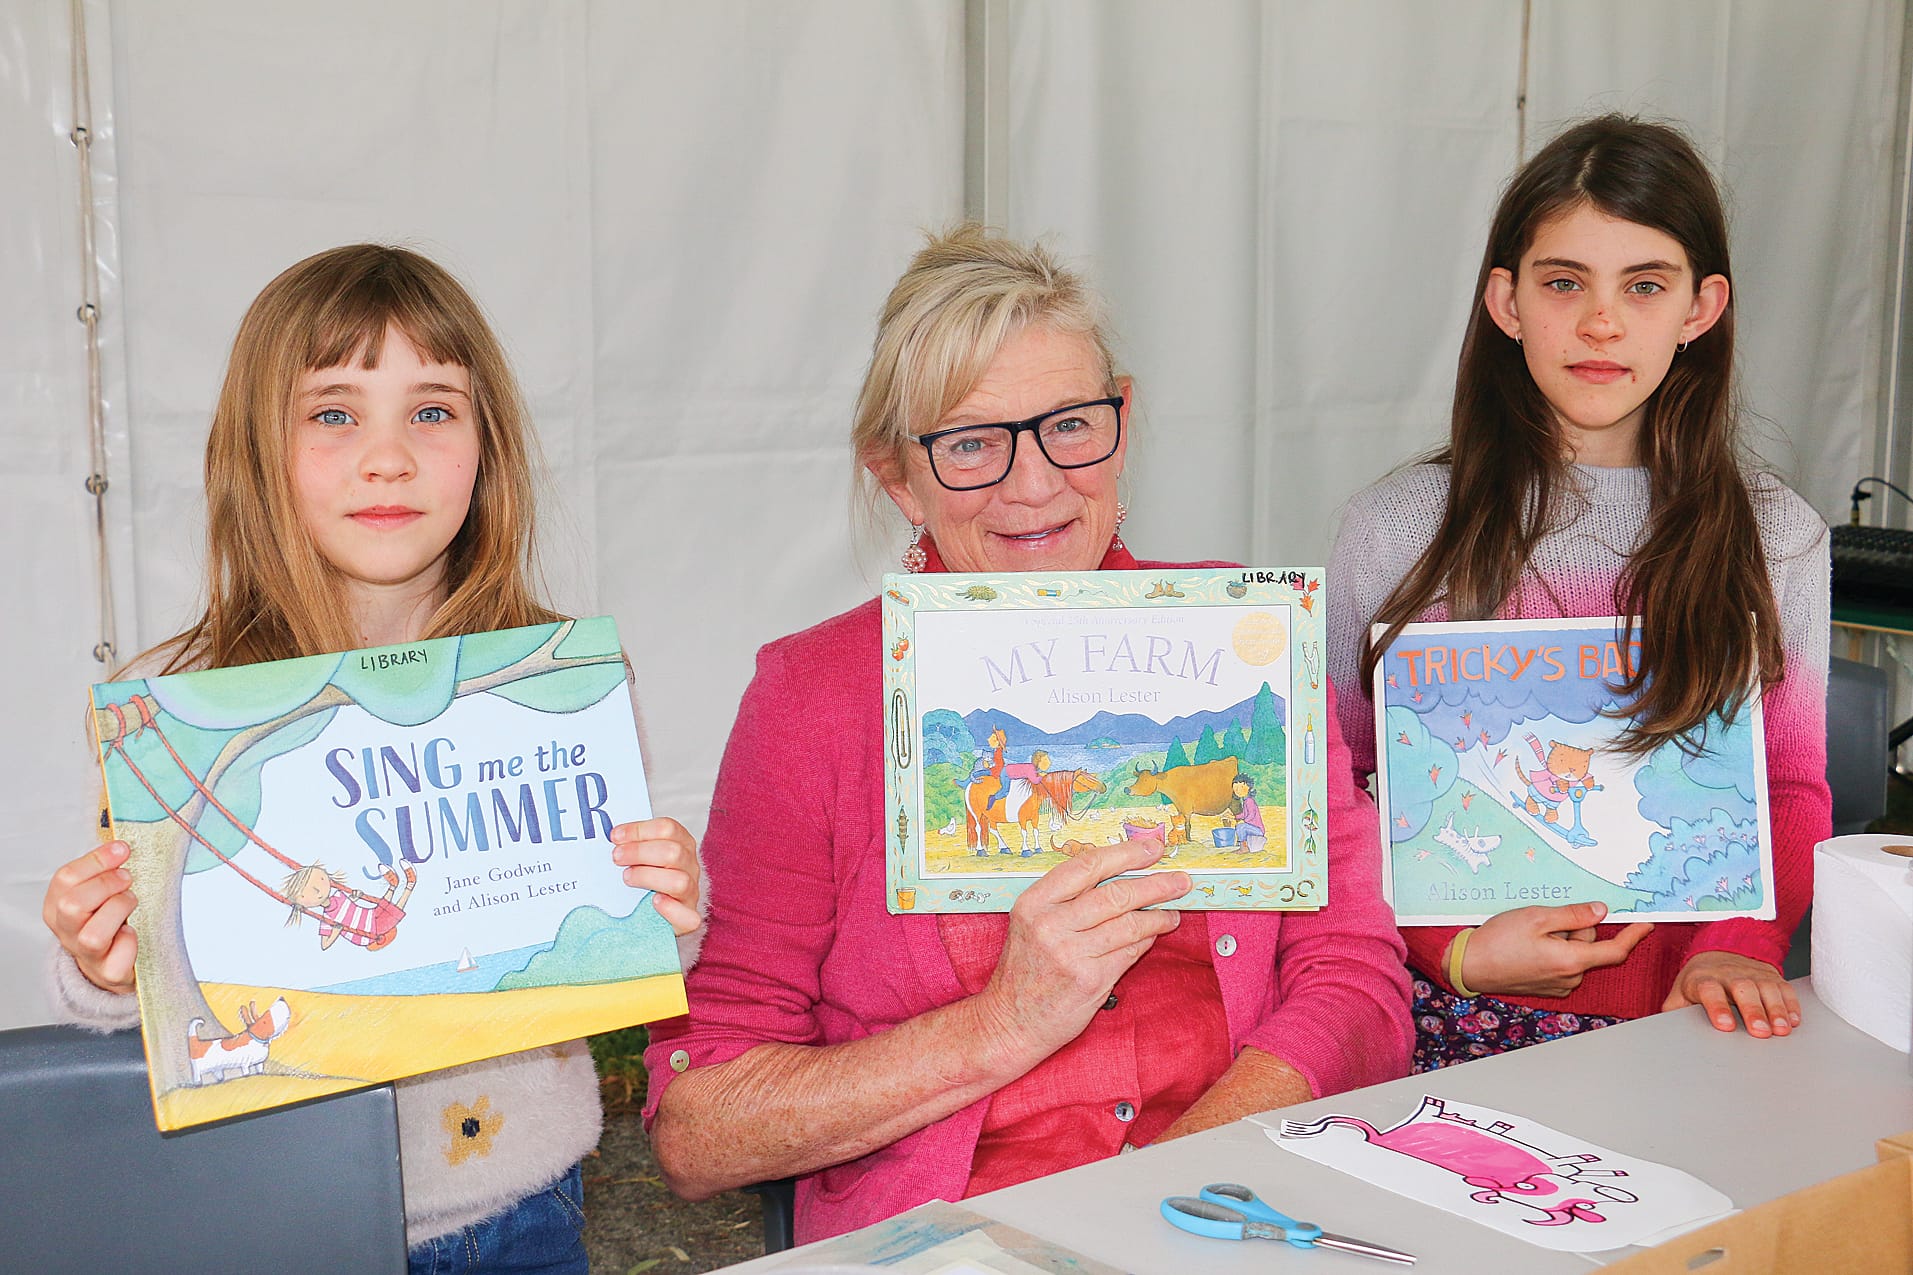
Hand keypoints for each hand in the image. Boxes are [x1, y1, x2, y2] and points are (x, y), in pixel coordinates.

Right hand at [43, 841, 138, 993]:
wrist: (109, 964)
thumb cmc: (104, 920)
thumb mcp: (96, 892)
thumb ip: (103, 870)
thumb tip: (120, 847)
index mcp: (56, 907)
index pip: (65, 879)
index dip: (96, 860)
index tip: (122, 849)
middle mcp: (66, 931)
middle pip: (73, 904)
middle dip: (106, 884)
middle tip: (127, 878)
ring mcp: (85, 954)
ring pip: (93, 934)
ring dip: (118, 910)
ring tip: (130, 902)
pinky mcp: (108, 971)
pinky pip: (118, 956)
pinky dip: (130, 941)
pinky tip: (131, 932)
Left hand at [611, 817, 700, 935]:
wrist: (657, 915)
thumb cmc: (647, 880)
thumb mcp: (643, 857)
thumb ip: (632, 846)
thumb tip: (611, 838)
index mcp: (681, 844)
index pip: (667, 828)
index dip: (639, 830)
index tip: (615, 836)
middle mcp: (689, 866)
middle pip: (673, 852)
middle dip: (639, 852)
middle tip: (616, 857)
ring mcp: (690, 892)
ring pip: (679, 881)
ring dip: (648, 877)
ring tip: (627, 878)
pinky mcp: (689, 919)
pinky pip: (688, 916)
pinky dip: (671, 909)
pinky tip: (654, 902)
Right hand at [975, 840, 1189, 1067]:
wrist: (1011, 1022)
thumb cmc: (1025, 971)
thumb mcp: (1032, 924)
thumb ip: (1068, 900)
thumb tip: (1122, 877)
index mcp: (1034, 902)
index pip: (1087, 865)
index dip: (1125, 853)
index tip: (1152, 848)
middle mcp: (1050, 924)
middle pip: (1116, 894)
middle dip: (1155, 884)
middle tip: (1180, 880)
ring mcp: (1071, 953)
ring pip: (1130, 924)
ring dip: (1159, 916)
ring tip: (1173, 912)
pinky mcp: (1091, 979)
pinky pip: (1130, 951)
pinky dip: (1147, 940)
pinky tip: (1154, 934)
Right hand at [1456, 903, 1652, 997]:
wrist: (1470, 966)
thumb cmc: (1498, 940)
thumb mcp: (1537, 917)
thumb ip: (1573, 915)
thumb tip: (1602, 911)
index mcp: (1571, 960)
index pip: (1615, 951)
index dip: (1633, 936)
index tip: (1647, 924)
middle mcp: (1570, 978)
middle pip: (1590, 947)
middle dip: (1577, 929)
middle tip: (1548, 918)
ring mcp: (1559, 985)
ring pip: (1576, 955)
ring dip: (1563, 940)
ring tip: (1531, 933)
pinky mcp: (1548, 987)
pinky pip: (1563, 965)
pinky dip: (1554, 951)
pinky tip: (1529, 945)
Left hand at [1664, 950, 1798, 1036]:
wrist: (1719, 953)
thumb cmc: (1700, 980)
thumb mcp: (1681, 993)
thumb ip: (1674, 1011)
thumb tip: (1667, 1031)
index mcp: (1704, 979)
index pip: (1709, 990)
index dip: (1717, 1007)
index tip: (1725, 1025)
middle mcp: (1729, 974)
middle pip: (1742, 988)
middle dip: (1753, 1010)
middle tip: (1760, 1032)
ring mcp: (1752, 973)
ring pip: (1766, 987)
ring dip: (1776, 1009)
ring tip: (1781, 1030)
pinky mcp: (1771, 975)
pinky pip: (1784, 988)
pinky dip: (1791, 1004)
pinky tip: (1794, 1020)